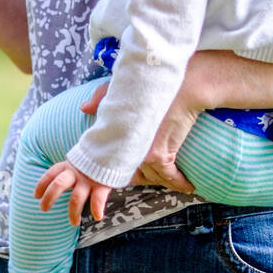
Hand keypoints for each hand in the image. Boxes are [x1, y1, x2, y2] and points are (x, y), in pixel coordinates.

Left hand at [35, 160, 112, 225]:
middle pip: (58, 185)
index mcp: (68, 166)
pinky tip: (97, 216)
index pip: (51, 174)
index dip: (42, 184)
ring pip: (76, 198)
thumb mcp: (78, 161)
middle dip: (49, 198)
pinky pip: (98, 199)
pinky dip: (97, 208)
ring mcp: (88, 179)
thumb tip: (57, 184)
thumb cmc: (94, 161)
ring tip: (74, 223)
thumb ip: (70, 171)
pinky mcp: (102, 184)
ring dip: (73, 212)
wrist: (114, 147)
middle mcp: (76, 173)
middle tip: (44, 208)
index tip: (36, 195)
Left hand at [78, 78, 197, 191]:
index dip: (123, 170)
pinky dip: (180, 183)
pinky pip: (170, 177)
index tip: (130, 175)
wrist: (182, 88)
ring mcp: (143, 154)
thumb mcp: (121, 89)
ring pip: (153, 177)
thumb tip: (84, 108)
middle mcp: (127, 148)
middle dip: (146, 178)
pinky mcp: (161, 156)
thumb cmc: (154, 85)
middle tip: (157, 178)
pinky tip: (188, 187)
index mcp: (117, 134)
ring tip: (174, 184)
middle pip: (135, 173)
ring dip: (164, 182)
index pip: (116, 162)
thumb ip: (100, 98)